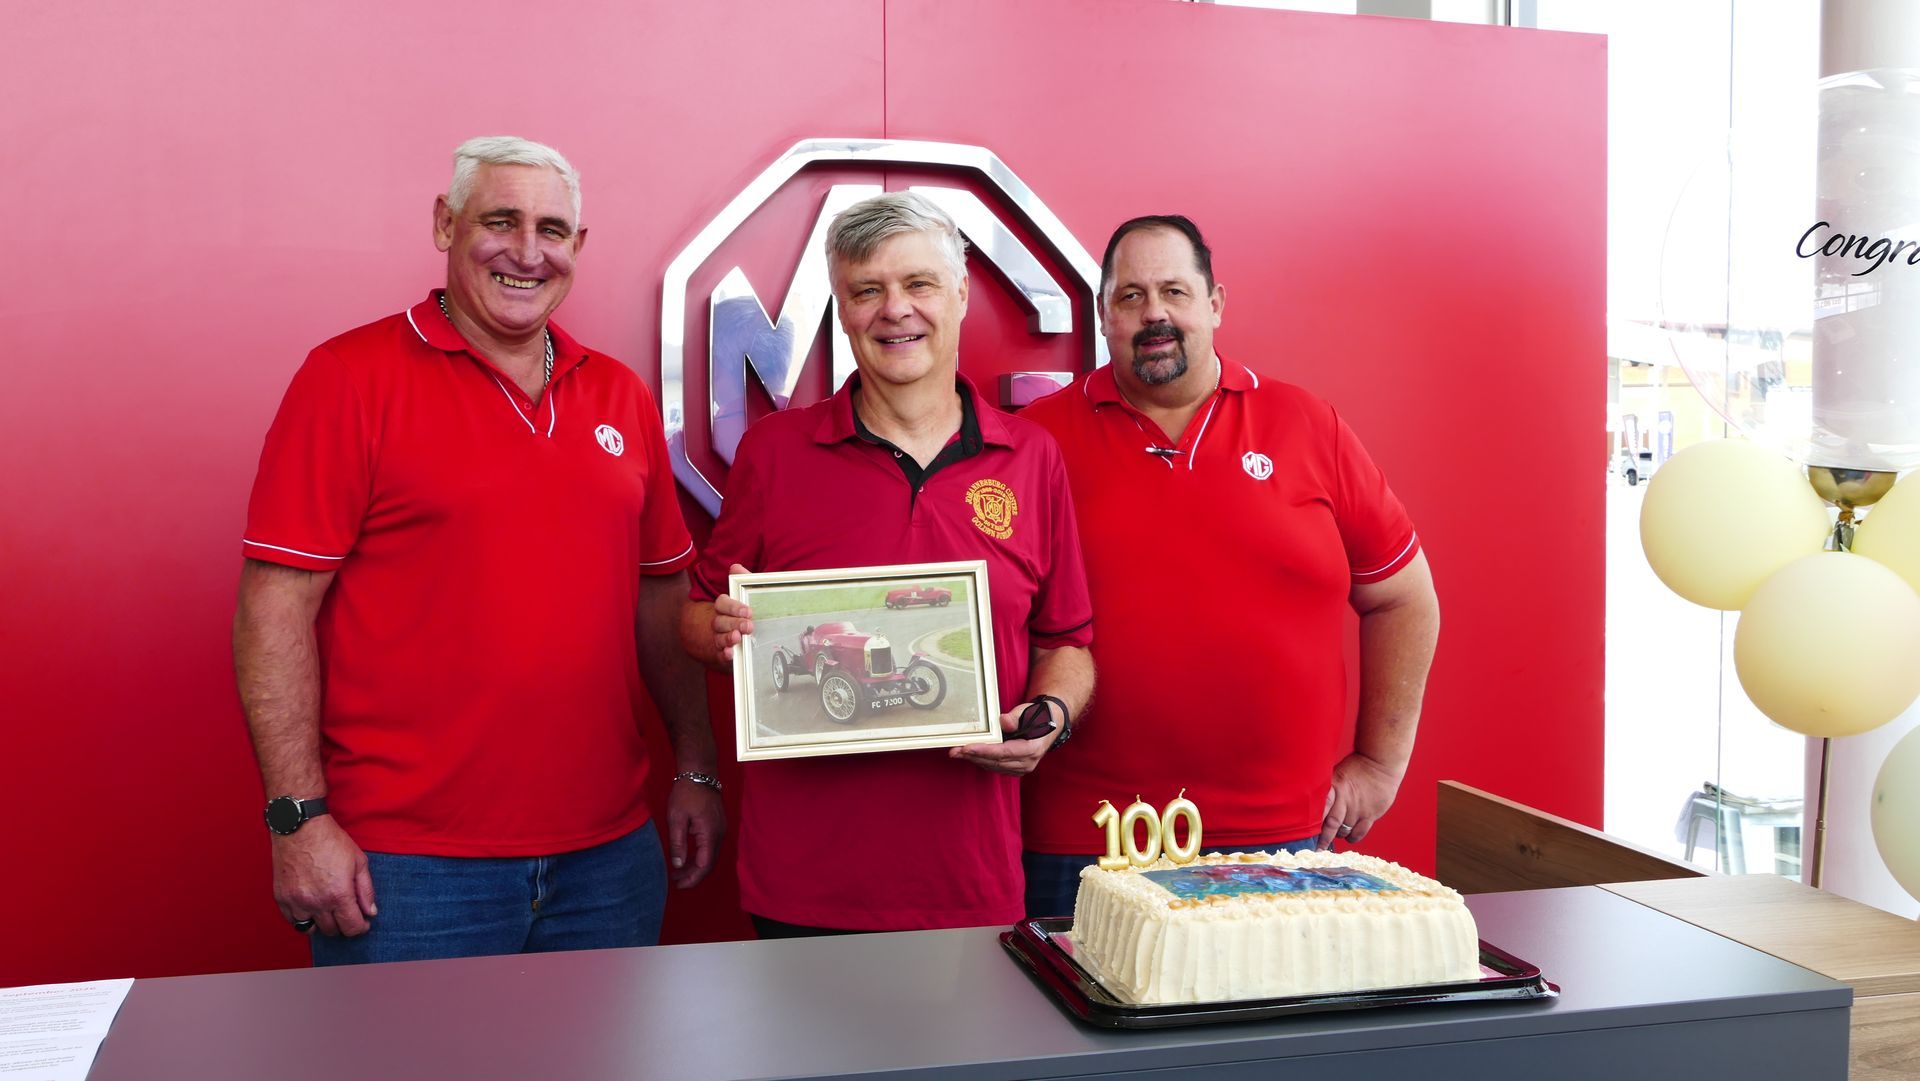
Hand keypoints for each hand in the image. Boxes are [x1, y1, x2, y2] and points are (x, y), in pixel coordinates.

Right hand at [272, 816, 375, 935]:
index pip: (351, 927)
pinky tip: (311, 908)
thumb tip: (370, 912)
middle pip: (332, 930)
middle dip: (343, 925)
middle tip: (346, 914)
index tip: (362, 923)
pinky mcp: (282, 898)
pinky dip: (302, 919)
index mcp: (339, 894)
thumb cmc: (331, 841)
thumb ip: (366, 890)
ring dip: (322, 924)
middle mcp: (317, 903)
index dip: (360, 928)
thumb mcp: (358, 861)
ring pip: (311, 929)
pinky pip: (292, 921)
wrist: (300, 827)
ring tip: (328, 912)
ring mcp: (296, 902)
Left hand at [665, 779, 725, 888]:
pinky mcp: (718, 825)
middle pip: (710, 864)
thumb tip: (678, 866)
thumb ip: (677, 844)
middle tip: (676, 881)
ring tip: (679, 871)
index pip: (704, 866)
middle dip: (694, 875)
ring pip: (711, 856)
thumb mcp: (676, 818)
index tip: (678, 885)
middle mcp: (720, 834)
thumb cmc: (686, 793)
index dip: (692, 879)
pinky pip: (711, 847)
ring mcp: (721, 829)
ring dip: (697, 866)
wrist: (700, 772)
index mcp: (710, 834)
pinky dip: (700, 856)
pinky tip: (688, 856)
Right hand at [709, 564, 753, 662]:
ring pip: (718, 638)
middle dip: (733, 623)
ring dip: (727, 638)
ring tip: (737, 638)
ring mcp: (719, 639)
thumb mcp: (747, 598)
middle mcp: (719, 623)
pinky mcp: (722, 654)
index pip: (722, 603)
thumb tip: (735, 567)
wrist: (740, 640)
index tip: (748, 611)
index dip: (733, 607)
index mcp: (725, 608)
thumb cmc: (742, 615)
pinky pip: (719, 654)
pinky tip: (730, 653)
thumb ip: (743, 581)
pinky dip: (724, 654)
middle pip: (720, 621)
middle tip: (749, 625)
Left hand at [949, 699, 1061, 775]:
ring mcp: (1022, 768)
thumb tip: (1003, 721)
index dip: (984, 751)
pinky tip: (970, 755)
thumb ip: (1015, 717)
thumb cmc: (1037, 716)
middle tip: (954, 751)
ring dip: (975, 760)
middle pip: (996, 761)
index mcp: (1032, 749)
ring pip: (994, 766)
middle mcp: (1028, 762)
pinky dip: (982, 761)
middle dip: (973, 756)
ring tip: (957, 752)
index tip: (967, 748)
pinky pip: (996, 767)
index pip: (1004, 752)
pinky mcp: (1016, 769)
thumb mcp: (1028, 711)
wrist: (1049, 724)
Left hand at [1317, 752, 1405, 849]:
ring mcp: (1359, 809)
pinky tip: (1348, 836)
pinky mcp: (1371, 814)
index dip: (1311, 821)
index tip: (1304, 833)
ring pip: (1344, 830)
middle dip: (1322, 838)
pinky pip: (1359, 832)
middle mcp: (1346, 800)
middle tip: (1316, 848)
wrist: (1381, 764)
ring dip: (1337, 835)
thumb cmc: (1356, 767)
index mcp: (1335, 787)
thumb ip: (1326, 788)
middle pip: (1331, 823)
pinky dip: (1352, 837)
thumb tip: (1310, 800)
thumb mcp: (1336, 773)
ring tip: (1332, 836)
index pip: (1320, 807)